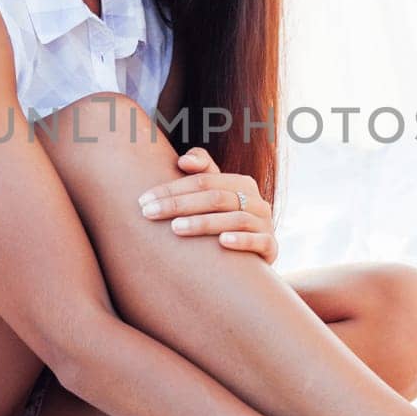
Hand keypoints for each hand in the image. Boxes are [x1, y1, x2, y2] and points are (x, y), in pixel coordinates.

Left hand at [138, 146, 277, 263]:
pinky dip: (241, 240)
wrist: (256, 254)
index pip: (203, 180)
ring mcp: (265, 224)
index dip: (172, 188)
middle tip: (149, 214)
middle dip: (179, 204)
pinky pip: (259, 241)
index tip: (144, 200)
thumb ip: (201, 171)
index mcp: (240, 183)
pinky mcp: (271, 247)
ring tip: (176, 228)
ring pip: (235, 219)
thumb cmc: (226, 221)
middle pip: (215, 198)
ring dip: (204, 223)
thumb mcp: (215, 196)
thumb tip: (182, 161)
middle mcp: (256, 200)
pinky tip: (222, 243)